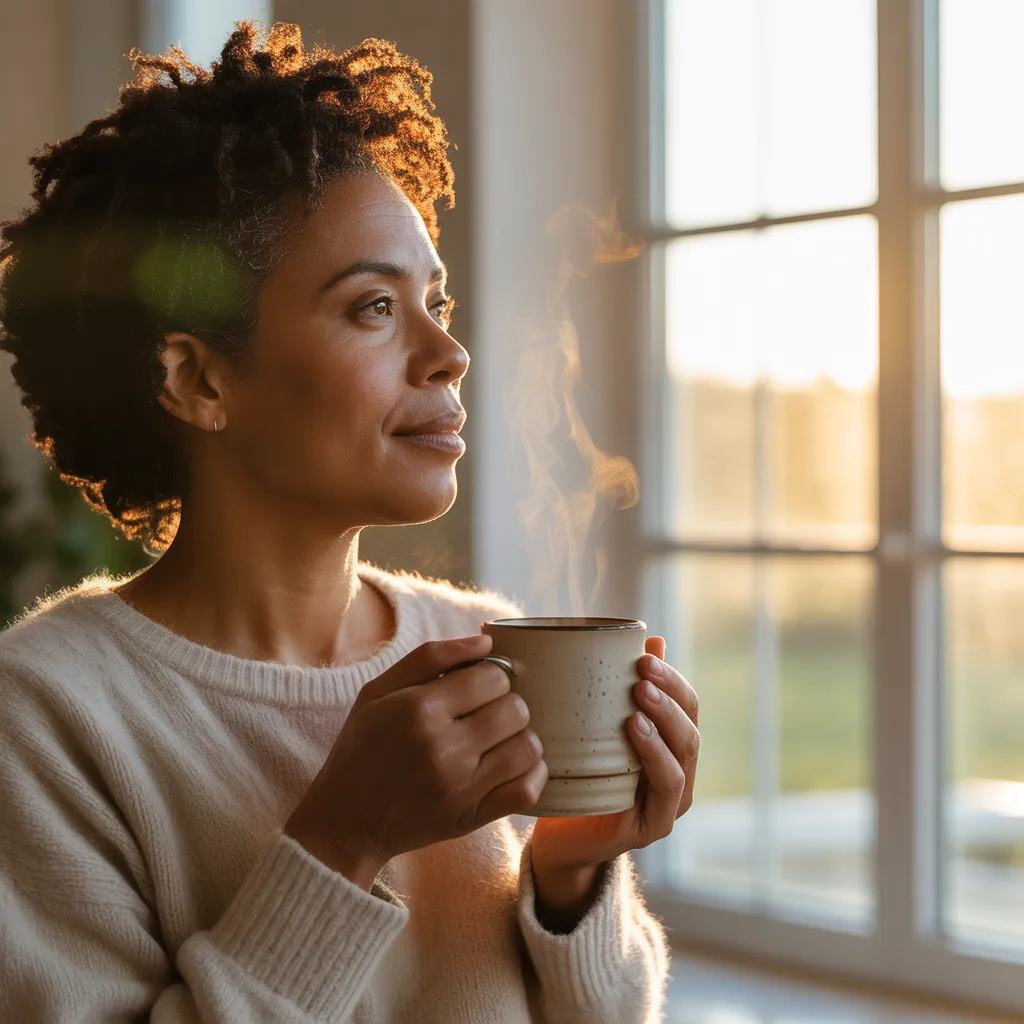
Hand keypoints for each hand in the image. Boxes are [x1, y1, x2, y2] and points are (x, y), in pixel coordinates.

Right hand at [285, 634, 548, 886]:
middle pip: (515, 709)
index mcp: (420, 709)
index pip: (493, 677)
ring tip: (499, 738)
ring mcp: (461, 786)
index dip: (491, 675)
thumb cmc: (362, 747)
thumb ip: (431, 657)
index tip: (477, 686)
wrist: (345, 821)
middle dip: (506, 703)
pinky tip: (513, 764)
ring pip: (528, 746)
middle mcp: (444, 747)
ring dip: (520, 736)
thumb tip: (486, 641)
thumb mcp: (378, 691)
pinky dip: (532, 773)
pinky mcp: (472, 817)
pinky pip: (527, 789)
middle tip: (486, 712)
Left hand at [531, 636, 698, 895]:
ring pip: (684, 754)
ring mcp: (669, 803)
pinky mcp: (652, 827)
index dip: (672, 678)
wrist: (555, 839)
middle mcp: (678, 774)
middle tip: (641, 672)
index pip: (687, 704)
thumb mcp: (597, 727)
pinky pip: (665, 788)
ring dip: (664, 720)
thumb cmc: (577, 776)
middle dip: (669, 694)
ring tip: (639, 697)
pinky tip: (634, 731)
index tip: (645, 654)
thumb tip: (652, 638)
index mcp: (670, 747)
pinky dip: (655, 756)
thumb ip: (622, 690)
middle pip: (690, 726)